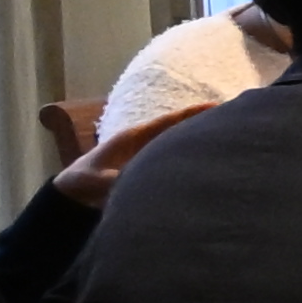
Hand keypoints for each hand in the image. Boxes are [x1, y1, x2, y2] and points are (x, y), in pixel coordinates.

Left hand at [55, 95, 218, 197]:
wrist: (69, 197)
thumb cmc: (81, 184)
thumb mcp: (100, 181)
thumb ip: (123, 179)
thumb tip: (148, 183)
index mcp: (133, 138)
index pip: (168, 122)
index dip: (192, 114)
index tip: (218, 105)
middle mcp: (143, 144)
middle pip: (178, 130)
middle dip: (202, 124)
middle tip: (232, 119)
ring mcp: (145, 157)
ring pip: (176, 145)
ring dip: (196, 142)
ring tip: (225, 140)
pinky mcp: (145, 171)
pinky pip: (171, 162)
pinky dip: (187, 159)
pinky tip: (204, 164)